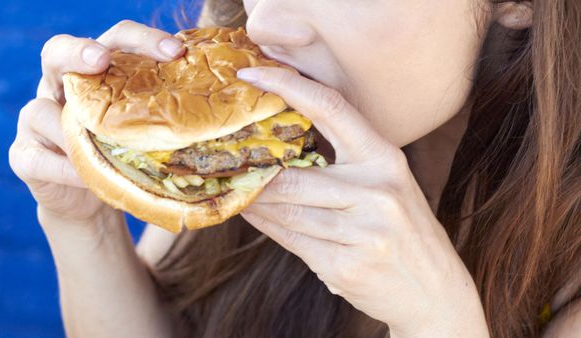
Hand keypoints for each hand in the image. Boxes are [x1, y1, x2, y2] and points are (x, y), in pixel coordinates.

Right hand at [9, 20, 186, 229]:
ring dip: (72, 129)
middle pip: (57, 52)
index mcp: (97, 76)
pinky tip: (87, 177)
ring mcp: (35, 119)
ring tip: (102, 148)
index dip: (141, 39)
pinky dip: (66, 169)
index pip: (114, 41)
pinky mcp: (24, 156)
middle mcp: (60, 87)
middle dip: (78, 51)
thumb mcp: (145, 133)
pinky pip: (38, 158)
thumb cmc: (124, 157)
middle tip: (100, 59)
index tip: (174, 51)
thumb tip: (225, 110)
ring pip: (40, 111)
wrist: (88, 199)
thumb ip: (165, 116)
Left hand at [237, 67, 489, 336]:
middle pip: (294, 176)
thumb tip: (281, 148)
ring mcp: (363, 232)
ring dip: (254, 202)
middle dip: (254, 173)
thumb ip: (345, 164)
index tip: (253, 73)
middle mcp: (377, 192)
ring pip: (286, 212)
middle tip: (224, 159)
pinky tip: (251, 215)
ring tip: (232, 189)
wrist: (435, 292)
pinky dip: (266, 227)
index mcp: (386, 160)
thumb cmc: (404, 232)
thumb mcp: (388, 186)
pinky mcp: (345, 266)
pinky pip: (291, 241)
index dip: (289, 86)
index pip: (332, 108)